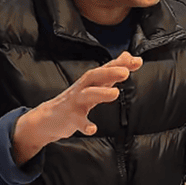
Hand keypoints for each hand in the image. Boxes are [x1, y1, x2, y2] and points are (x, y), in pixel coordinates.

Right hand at [13, 52, 142, 162]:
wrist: (48, 118)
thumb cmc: (76, 99)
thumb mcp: (94, 84)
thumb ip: (111, 71)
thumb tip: (127, 56)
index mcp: (91, 81)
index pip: (106, 68)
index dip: (121, 63)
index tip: (137, 61)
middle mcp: (83, 88)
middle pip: (95, 76)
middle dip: (110, 72)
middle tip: (126, 72)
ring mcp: (75, 102)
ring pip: (87, 95)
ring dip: (101, 93)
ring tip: (115, 93)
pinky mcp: (69, 118)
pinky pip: (77, 121)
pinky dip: (84, 125)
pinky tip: (92, 129)